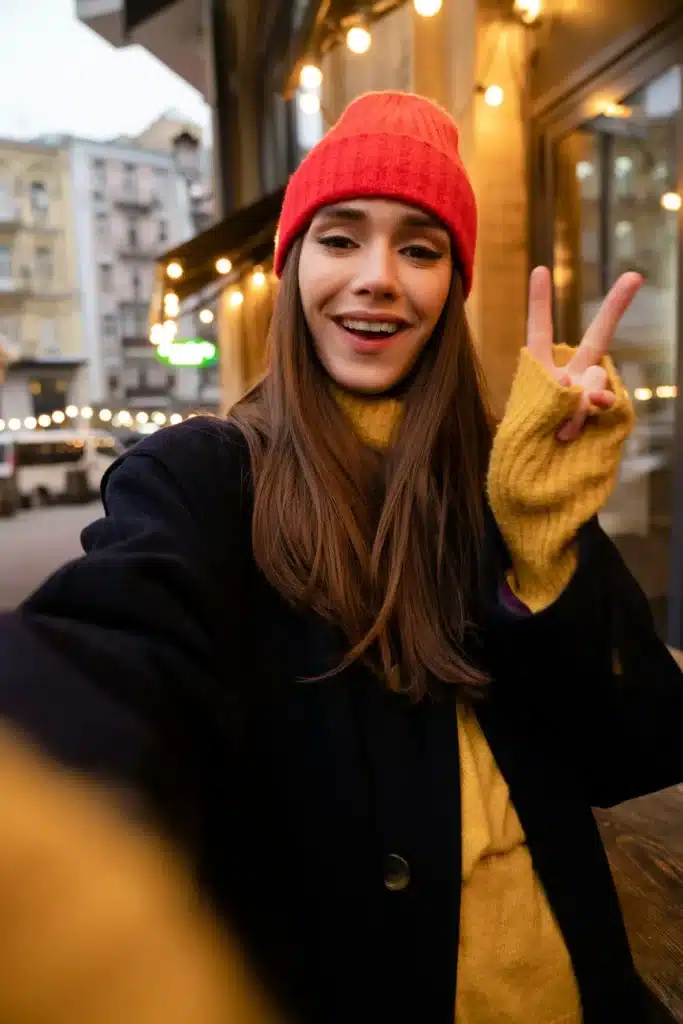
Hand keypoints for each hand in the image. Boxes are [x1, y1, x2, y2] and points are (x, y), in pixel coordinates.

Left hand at [526, 266, 641, 441]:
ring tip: (558, 432)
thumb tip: (585, 390)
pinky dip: (588, 411)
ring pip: (595, 377)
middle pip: (598, 337)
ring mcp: (592, 394)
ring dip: (573, 404)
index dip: (540, 301)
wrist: (538, 485)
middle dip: (617, 306)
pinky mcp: (606, 413)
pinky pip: (604, 399)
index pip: (540, 330)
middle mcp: (571, 377)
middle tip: (634, 277)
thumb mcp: (530, 416)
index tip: (540, 269)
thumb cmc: (524, 451)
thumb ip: (557, 395)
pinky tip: (572, 431)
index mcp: (540, 371)